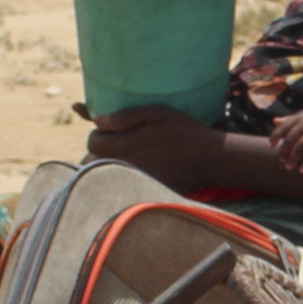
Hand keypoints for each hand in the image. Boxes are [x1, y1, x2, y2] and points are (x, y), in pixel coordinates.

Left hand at [79, 102, 219, 188]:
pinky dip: (126, 174)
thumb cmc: (184, 131)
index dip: (98, 133)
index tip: (110, 130)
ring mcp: (134, 182)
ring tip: (129, 153)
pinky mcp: (143, 191)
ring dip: (111, 162)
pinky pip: (124, 182)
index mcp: (125, 147)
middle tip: (119, 140)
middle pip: (95, 160)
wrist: (209, 159)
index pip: (92, 142)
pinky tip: (143, 165)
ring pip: (108, 172)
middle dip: (102, 148)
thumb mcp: (156, 113)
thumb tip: (98, 121)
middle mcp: (125, 167)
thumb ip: (125, 117)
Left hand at [271, 110, 302, 171]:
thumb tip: (274, 121)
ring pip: (300, 147)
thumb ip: (289, 120)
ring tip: (289, 166)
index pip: (283, 128)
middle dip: (284, 152)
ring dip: (293, 158)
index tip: (271, 146)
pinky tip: (302, 170)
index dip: (275, 137)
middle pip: (290, 140)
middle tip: (282, 161)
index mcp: (299, 119)